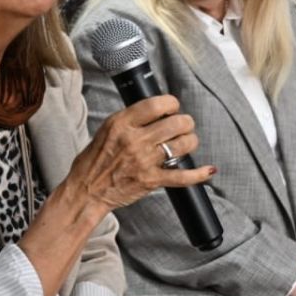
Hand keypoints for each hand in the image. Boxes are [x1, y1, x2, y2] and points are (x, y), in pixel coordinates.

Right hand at [64, 95, 213, 211]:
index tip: (173, 107)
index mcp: (121, 124)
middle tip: (183, 125)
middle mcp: (134, 140)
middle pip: (175, 123)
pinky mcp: (151, 180)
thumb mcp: (106, 131)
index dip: (171, 103)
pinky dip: (198, 174)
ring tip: (187, 142)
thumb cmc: (94, 162)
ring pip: (182, 145)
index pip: (156, 104)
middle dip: (185, 122)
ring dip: (190, 141)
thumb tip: (156, 111)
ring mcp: (144, 161)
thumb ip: (130, 120)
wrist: (86, 191)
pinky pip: (182, 177)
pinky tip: (208, 170)